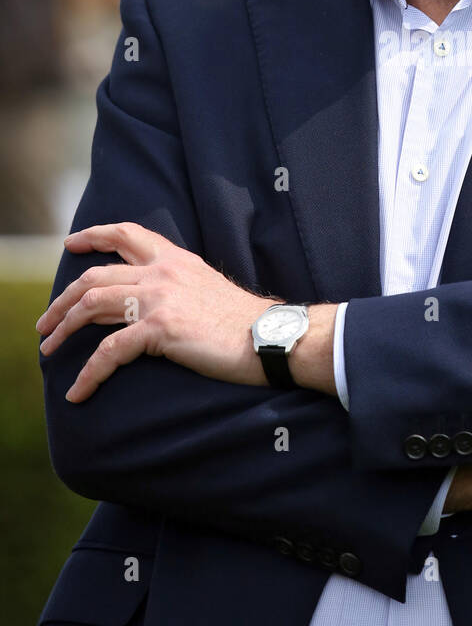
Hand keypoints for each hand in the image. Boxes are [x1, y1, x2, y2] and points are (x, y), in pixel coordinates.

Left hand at [36, 222, 281, 401]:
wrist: (270, 336)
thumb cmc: (245, 323)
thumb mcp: (207, 289)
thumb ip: (178, 287)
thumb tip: (151, 302)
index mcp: (176, 260)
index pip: (128, 234)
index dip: (95, 236)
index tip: (72, 244)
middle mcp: (163, 272)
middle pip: (95, 276)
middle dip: (62, 299)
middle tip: (46, 322)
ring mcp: (160, 298)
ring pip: (92, 305)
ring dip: (62, 329)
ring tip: (48, 350)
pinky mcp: (161, 328)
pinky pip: (109, 350)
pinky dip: (88, 373)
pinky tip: (78, 391)